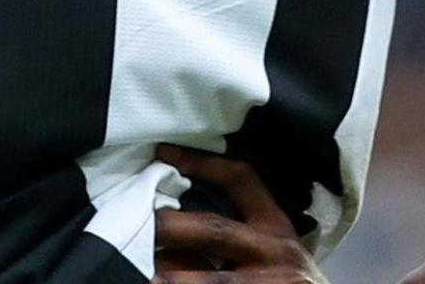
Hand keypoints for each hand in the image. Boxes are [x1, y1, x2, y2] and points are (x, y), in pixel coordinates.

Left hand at [150, 144, 330, 282]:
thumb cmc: (285, 280)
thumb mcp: (270, 252)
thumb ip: (233, 238)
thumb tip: (169, 234)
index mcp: (277, 227)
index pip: (241, 179)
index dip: (202, 162)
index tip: (165, 153)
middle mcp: (274, 252)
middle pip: (213, 229)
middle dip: (171, 226)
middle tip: (139, 221)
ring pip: (208, 280)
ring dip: (168, 276)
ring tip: (140, 273)